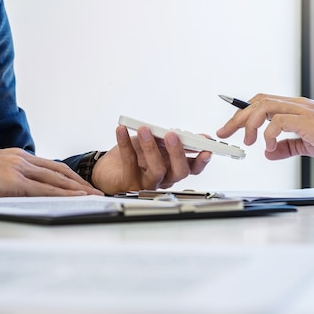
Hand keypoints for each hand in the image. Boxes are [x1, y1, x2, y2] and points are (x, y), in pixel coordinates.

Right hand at [0, 148, 102, 197]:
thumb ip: (11, 180)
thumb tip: (25, 193)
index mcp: (18, 157)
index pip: (52, 167)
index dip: (71, 177)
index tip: (84, 186)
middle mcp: (22, 159)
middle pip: (60, 171)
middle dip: (81, 183)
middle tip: (97, 192)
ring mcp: (18, 168)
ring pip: (57, 179)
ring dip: (78, 189)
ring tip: (94, 198)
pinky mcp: (13, 181)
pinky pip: (44, 189)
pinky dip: (64, 193)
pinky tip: (76, 198)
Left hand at [90, 125, 211, 193]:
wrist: (107, 171)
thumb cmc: (133, 157)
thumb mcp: (153, 145)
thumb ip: (165, 140)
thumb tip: (178, 132)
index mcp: (172, 169)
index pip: (192, 168)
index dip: (201, 160)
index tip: (206, 147)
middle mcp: (163, 179)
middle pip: (179, 172)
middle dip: (178, 153)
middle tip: (173, 136)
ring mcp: (147, 183)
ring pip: (157, 170)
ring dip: (151, 148)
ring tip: (145, 130)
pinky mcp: (129, 183)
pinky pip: (129, 162)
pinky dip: (125, 144)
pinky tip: (122, 130)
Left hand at [217, 93, 313, 160]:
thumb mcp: (307, 144)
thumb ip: (287, 147)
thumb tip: (268, 152)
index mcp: (294, 108)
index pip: (261, 102)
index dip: (242, 113)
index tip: (229, 127)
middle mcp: (295, 104)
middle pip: (257, 102)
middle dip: (237, 118)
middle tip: (225, 133)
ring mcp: (302, 110)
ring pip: (264, 107)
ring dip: (250, 124)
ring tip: (248, 142)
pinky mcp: (308, 121)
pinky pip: (280, 121)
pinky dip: (270, 134)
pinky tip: (271, 147)